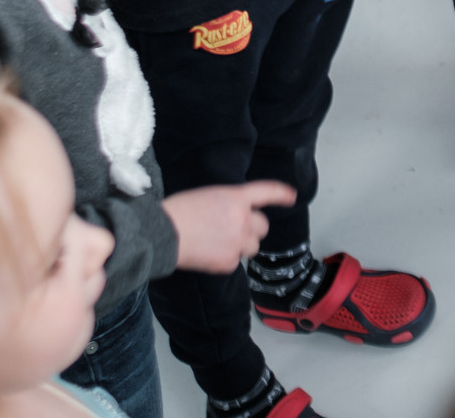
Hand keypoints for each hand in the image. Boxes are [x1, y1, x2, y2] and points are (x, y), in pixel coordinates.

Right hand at [162, 181, 294, 273]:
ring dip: (242, 246)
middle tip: (233, 231)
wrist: (163, 234)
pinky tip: (207, 254)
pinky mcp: (229, 261)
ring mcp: (238, 241)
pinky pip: (235, 262)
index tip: (291, 196)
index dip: (281, 194)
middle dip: (252, 230)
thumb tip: (233, 219)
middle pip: (263, 227)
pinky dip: (225, 260)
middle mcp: (243, 219)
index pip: (267, 192)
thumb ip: (229, 205)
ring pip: (253, 247)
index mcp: (236, 197)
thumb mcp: (208, 197)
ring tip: (219, 244)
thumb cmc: (177, 212)